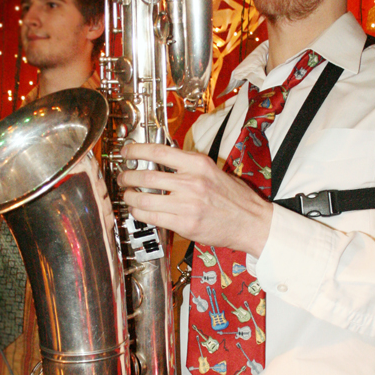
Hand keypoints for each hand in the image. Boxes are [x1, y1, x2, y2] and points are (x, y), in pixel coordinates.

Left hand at [118, 143, 272, 257]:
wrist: (251, 222)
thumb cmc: (235, 198)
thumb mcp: (212, 171)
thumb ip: (188, 167)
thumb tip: (161, 163)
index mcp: (198, 164)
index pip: (158, 152)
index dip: (136, 150)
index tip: (126, 152)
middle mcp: (191, 182)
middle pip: (145, 176)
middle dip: (127, 177)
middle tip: (123, 178)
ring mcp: (187, 204)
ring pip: (144, 199)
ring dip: (130, 197)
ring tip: (128, 196)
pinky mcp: (185, 224)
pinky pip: (152, 218)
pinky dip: (139, 214)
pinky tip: (138, 211)